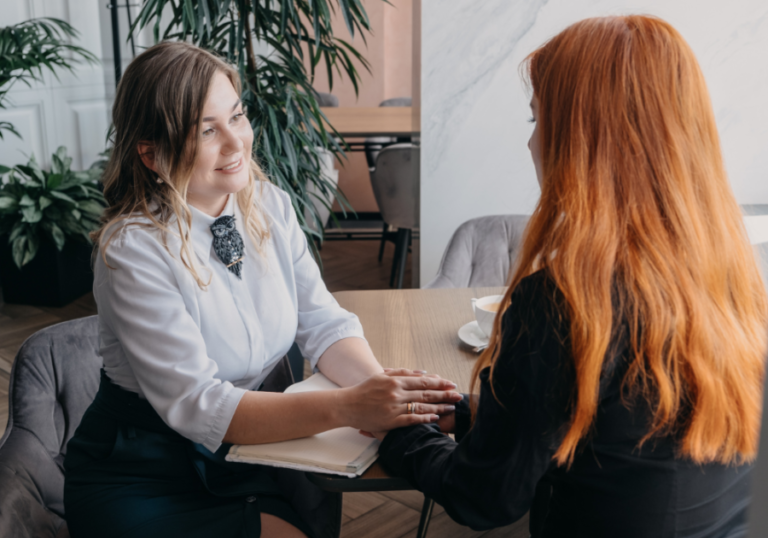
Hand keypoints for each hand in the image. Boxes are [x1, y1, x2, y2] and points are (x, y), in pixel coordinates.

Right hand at [337, 369, 461, 432]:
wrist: (348, 405)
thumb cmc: (365, 389)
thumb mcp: (382, 375)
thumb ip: (403, 372)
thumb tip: (423, 372)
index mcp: (395, 380)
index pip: (423, 381)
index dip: (439, 382)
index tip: (451, 383)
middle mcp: (396, 393)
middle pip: (426, 393)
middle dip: (444, 394)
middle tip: (458, 395)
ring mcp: (394, 408)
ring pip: (421, 407)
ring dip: (438, 407)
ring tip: (451, 407)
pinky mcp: (390, 421)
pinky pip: (411, 420)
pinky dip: (424, 419)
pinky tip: (435, 418)